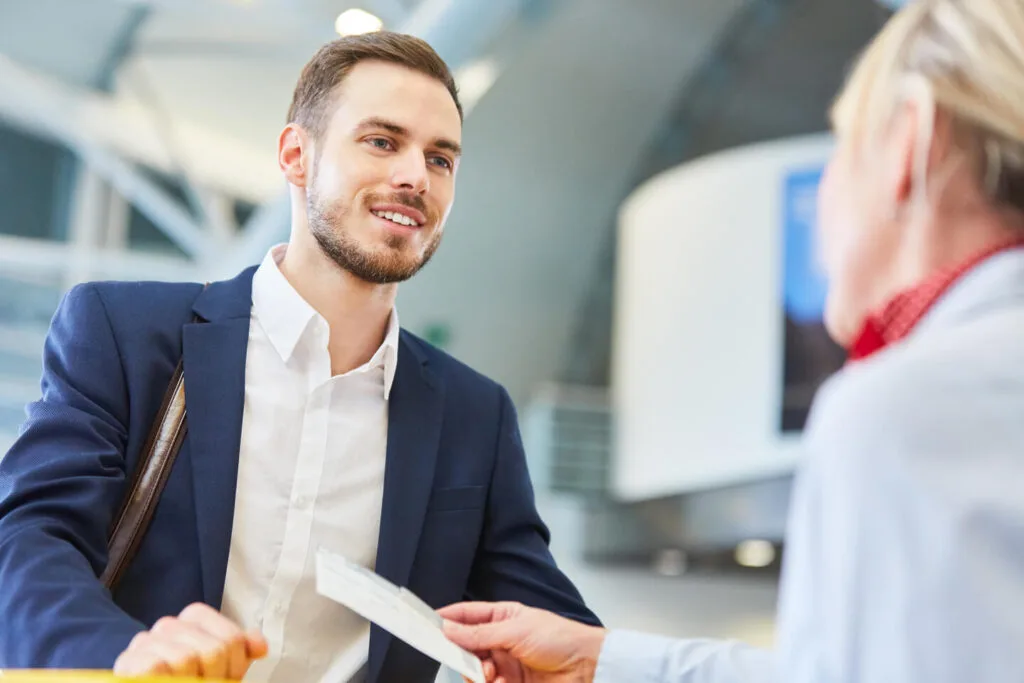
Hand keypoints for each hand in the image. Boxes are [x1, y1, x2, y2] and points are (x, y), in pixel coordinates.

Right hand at [113, 602, 267, 678]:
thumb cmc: (192, 680)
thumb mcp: (224, 666)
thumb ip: (243, 649)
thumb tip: (260, 646)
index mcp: (195, 618)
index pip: (231, 638)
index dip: (235, 665)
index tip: (228, 677)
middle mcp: (170, 625)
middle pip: (213, 650)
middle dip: (215, 678)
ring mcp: (146, 641)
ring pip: (186, 659)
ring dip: (191, 682)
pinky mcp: (128, 661)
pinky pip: (155, 666)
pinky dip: (165, 680)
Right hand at [440, 601, 605, 682]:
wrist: (587, 669)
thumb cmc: (560, 639)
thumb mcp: (516, 630)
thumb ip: (480, 633)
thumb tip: (449, 628)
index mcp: (503, 617)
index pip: (468, 615)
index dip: (448, 618)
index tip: (428, 624)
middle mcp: (501, 640)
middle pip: (466, 647)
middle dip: (463, 655)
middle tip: (468, 660)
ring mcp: (505, 664)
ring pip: (475, 671)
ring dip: (479, 675)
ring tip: (493, 676)